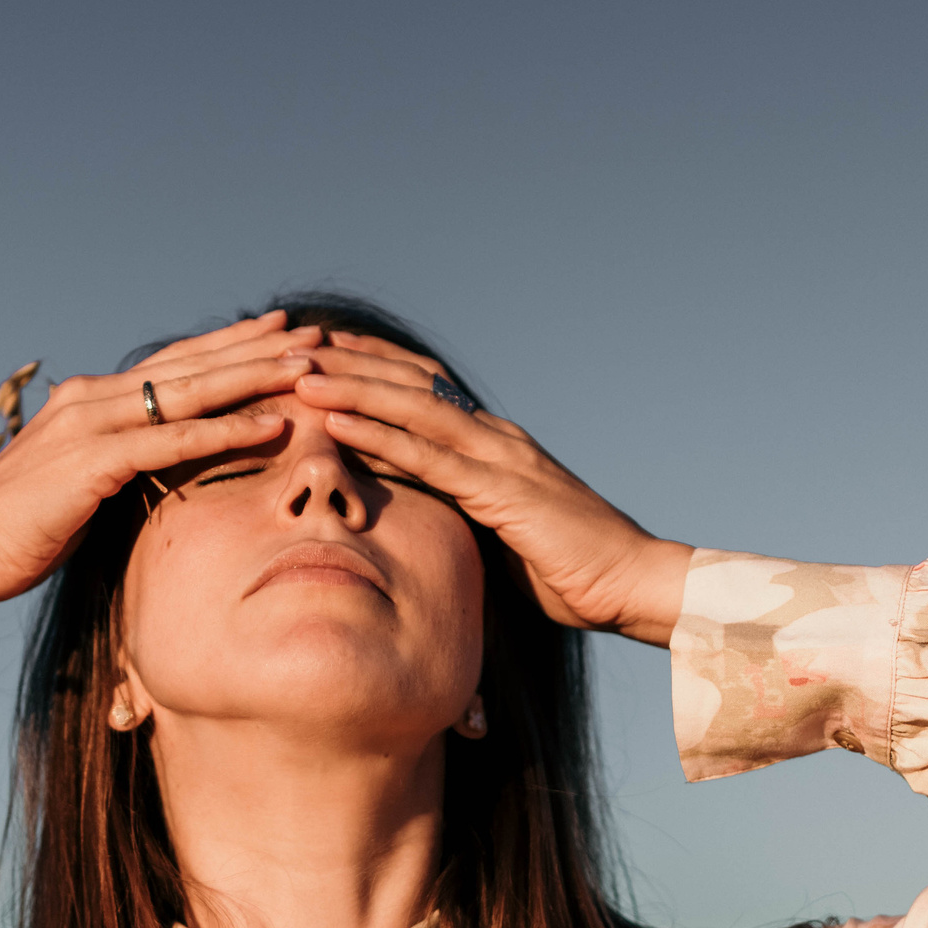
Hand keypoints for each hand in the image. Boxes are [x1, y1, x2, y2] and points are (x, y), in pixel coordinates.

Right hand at [0, 312, 324, 647]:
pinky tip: (271, 425)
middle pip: (190, 365)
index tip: (279, 333)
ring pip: (189, 392)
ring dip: (253, 377)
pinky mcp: (92, 461)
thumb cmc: (17, 534)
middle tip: (316, 333)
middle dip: (255, 348)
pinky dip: (226, 430)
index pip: (172, 365)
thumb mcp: (78, 489)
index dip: (228, 346)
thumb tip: (162, 473)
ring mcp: (89, 424)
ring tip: (308, 367)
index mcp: (88, 402)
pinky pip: (173, 441)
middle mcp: (90, 399)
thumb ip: (117, 468)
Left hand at [290, 337, 693, 643]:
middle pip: (411, 385)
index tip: (324, 356)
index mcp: (496, 444)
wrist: (632, 582)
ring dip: (352, 389)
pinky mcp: (501, 491)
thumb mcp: (504, 536)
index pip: (425, 391)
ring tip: (300, 374)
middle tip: (295, 345)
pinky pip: (430, 457)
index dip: (373, 369)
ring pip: (412, 408)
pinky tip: (339, 423)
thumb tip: (425, 521)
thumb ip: (467, 515)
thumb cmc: (571, 570)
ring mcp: (500, 457)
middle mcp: (495, 436)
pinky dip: (380, 436)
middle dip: (351, 364)